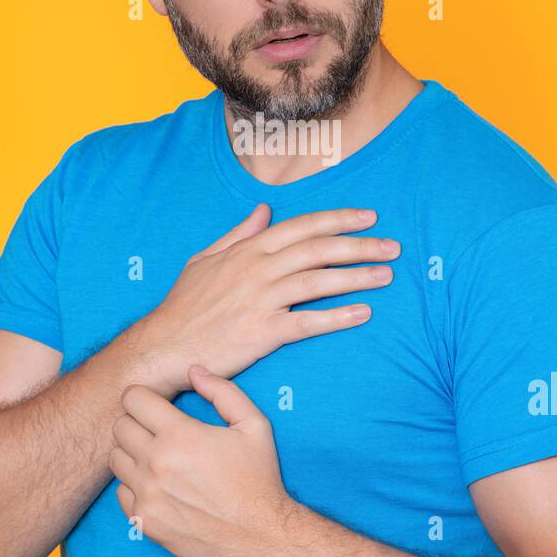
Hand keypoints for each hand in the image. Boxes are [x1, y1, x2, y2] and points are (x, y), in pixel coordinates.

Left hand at [109, 365, 290, 556]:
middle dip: (136, 422)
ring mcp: (147, 494)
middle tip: (157, 430)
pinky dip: (134, 485)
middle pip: (119, 426)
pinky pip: (120, 492)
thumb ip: (222, 391)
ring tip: (156, 456)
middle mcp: (156, 463)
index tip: (154, 405)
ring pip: (115, 459)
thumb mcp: (254, 425)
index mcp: (180, 435)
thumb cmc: (258, 479)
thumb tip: (193, 370)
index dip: (144, 397)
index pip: (132, 399)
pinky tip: (158, 484)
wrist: (258, 535)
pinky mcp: (143, 520)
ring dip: (132, 453)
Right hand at [139, 204, 398, 395]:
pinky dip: (337, 317)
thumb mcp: (205, 259)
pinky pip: (308, 322)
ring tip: (386, 276)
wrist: (164, 346)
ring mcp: (260, 300)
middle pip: (318, 250)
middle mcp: (257, 269)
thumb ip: (239, 234)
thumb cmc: (184, 305)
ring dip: (356, 277)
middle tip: (392, 247)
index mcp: (248, 249)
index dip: (338, 220)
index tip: (369, 218)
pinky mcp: (262, 333)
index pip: (302, 227)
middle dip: (359, 245)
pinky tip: (363, 314)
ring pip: (318, 282)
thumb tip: (265, 210)